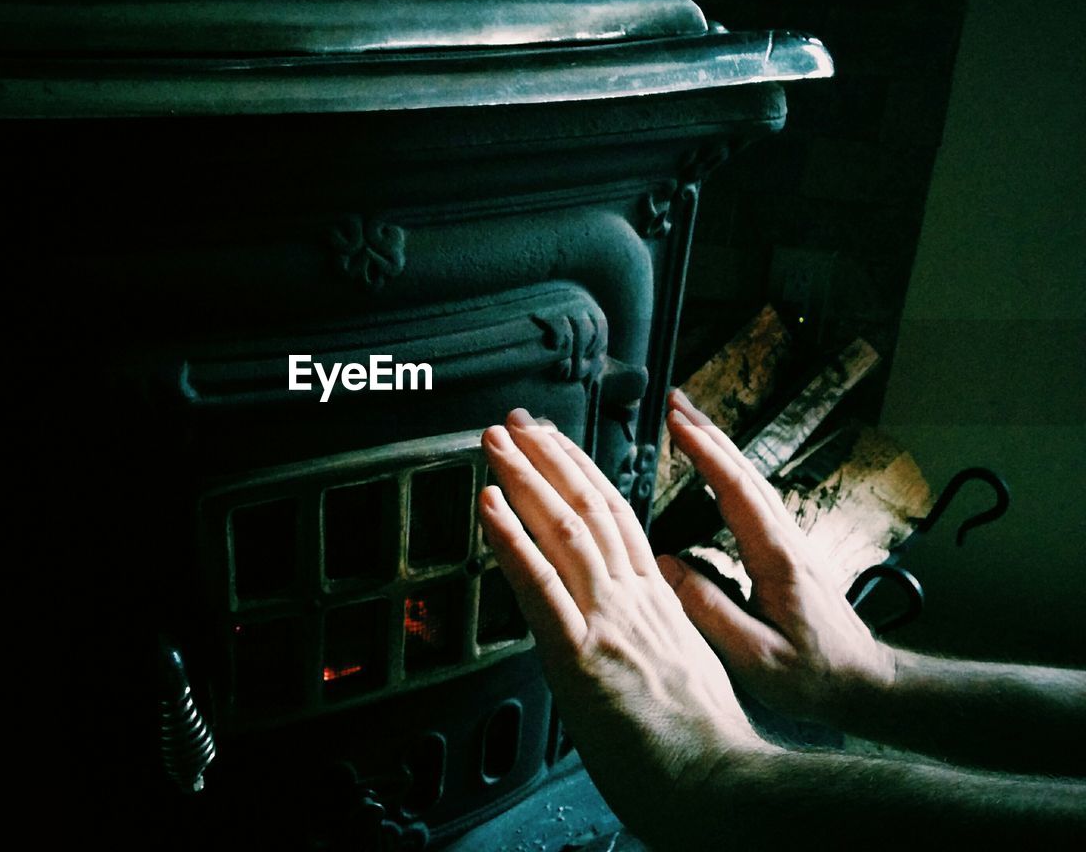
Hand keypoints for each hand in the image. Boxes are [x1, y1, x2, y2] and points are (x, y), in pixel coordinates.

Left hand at [478, 409, 769, 829]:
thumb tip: (636, 619)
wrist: (722, 786)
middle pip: (589, 507)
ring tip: (496, 442)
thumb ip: (658, 632)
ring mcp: (609, 621)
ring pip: (564, 530)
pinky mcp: (581, 655)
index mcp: (660, 601)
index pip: (617, 518)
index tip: (558, 444)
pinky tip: (487, 505)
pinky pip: (539, 585)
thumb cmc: (705, 745)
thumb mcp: (689, 668)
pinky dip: (510, 539)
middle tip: (517, 422)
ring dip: (523, 478)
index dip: (583, 475)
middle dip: (549, 457)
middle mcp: (636, 598)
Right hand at [659, 390, 896, 725]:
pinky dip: (730, 471)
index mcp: (776, 558)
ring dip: (719, 446)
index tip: (675, 422)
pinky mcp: (789, 553)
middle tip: (674, 401)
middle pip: (745, 471)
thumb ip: (708, 611)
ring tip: (688, 423)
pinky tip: (716, 470)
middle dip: (708, 431)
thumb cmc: (815, 677)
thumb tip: (666, 567)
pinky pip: (754, 497)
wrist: (866, 685)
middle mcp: (787, 540)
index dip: (703, 452)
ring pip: (752, 479)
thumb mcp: (755, 657)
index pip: (735, 490)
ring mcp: (791, 543)